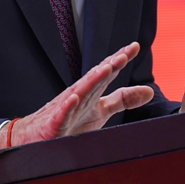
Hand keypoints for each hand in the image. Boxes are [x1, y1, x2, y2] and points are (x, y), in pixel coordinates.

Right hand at [2, 42, 154, 147]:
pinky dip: (67, 106)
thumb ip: (123, 99)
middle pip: (96, 77)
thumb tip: (149, 91)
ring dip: (92, 80)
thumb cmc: (71, 122)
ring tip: (107, 68)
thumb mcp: (101, 110)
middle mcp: (78, 94)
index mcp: (91, 90)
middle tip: (125, 54)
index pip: (106, 71)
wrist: (34, 137)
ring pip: (80, 92)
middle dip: (110, 65)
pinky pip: (60, 115)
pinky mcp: (54, 125)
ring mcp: (66, 109)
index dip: (120, 59)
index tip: (135, 46)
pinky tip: (73, 98)